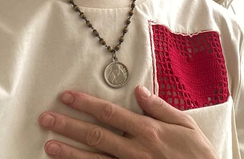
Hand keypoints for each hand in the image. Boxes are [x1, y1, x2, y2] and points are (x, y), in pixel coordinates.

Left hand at [38, 85, 217, 158]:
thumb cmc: (196, 154)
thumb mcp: (185, 125)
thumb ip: (161, 107)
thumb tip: (139, 91)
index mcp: (148, 130)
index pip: (110, 113)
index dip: (86, 103)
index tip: (67, 96)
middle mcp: (135, 150)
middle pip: (96, 135)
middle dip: (69, 125)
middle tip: (46, 118)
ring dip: (69, 153)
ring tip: (48, 145)